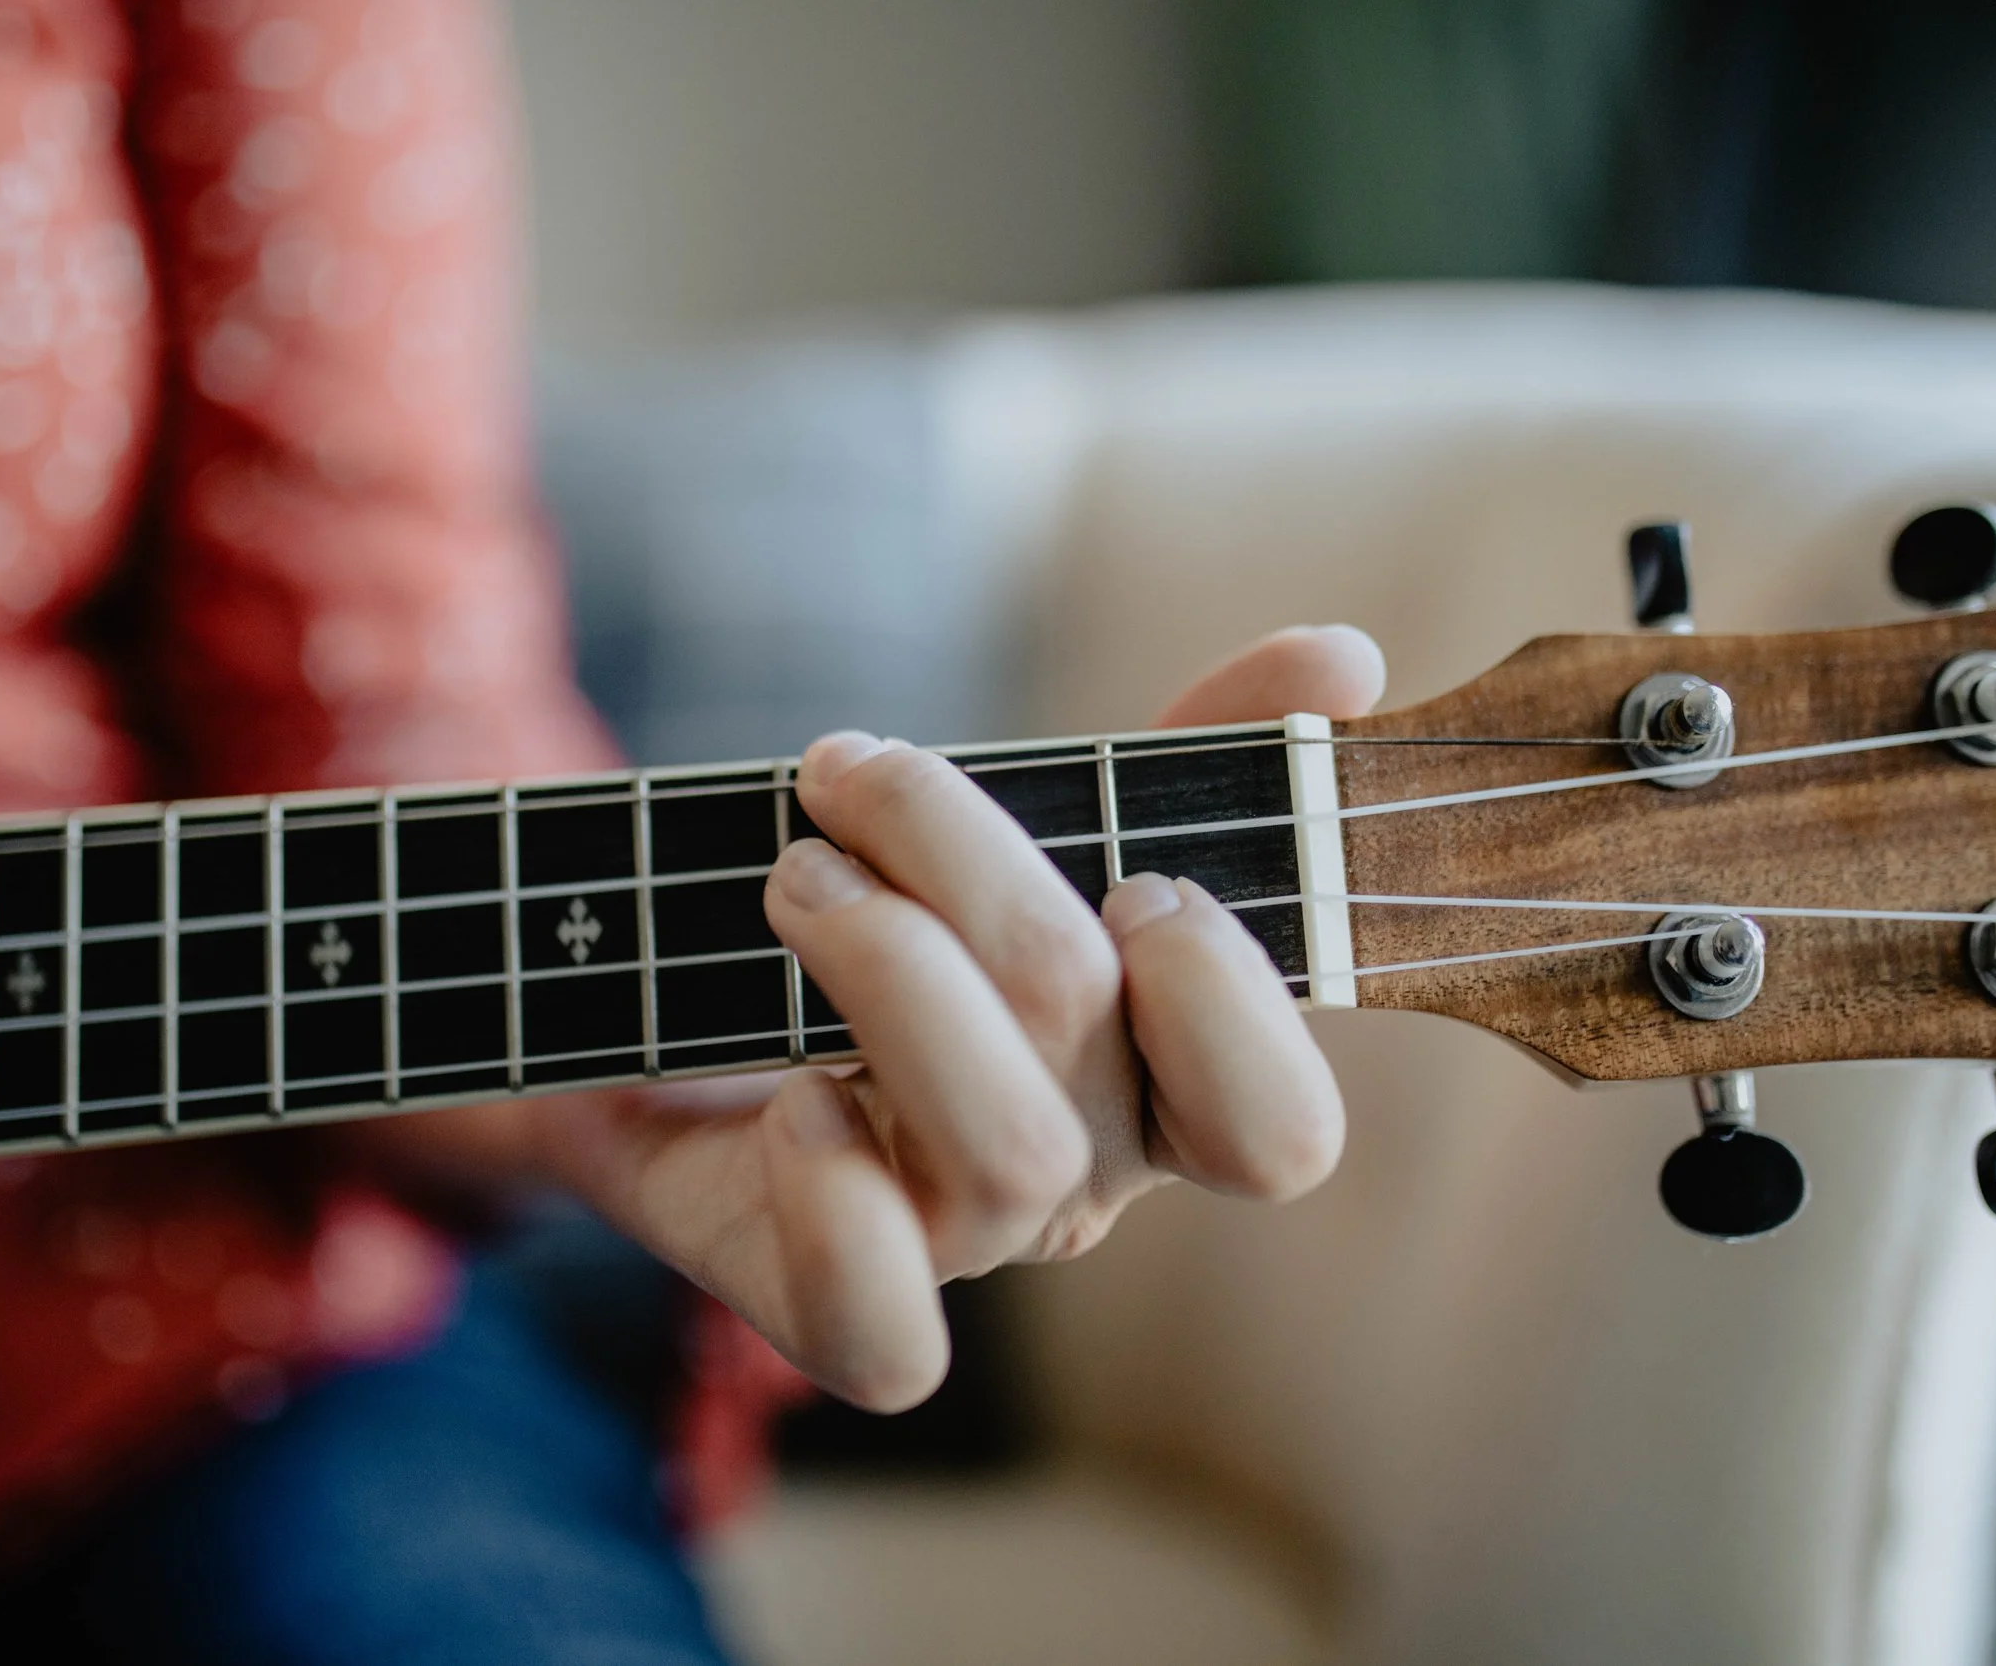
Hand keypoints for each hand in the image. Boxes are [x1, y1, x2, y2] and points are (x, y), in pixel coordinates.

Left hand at [342, 625, 1384, 1410]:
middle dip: (974, 876)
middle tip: (858, 777)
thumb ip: (1185, 753)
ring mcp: (955, 1247)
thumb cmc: (882, 913)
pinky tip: (792, 1099)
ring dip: (887, 966)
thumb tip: (1345, 657)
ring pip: (1007, 1158)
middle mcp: (1078, 1182)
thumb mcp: (1024, 817)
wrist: (650, 988)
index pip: (1279, 1136)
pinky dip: (841, 1203)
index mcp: (1155, 1082)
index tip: (1135, 874)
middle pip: (1097, 1069)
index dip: (1229, 1003)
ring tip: (793, 877)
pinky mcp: (821, 1296)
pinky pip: (887, 1336)